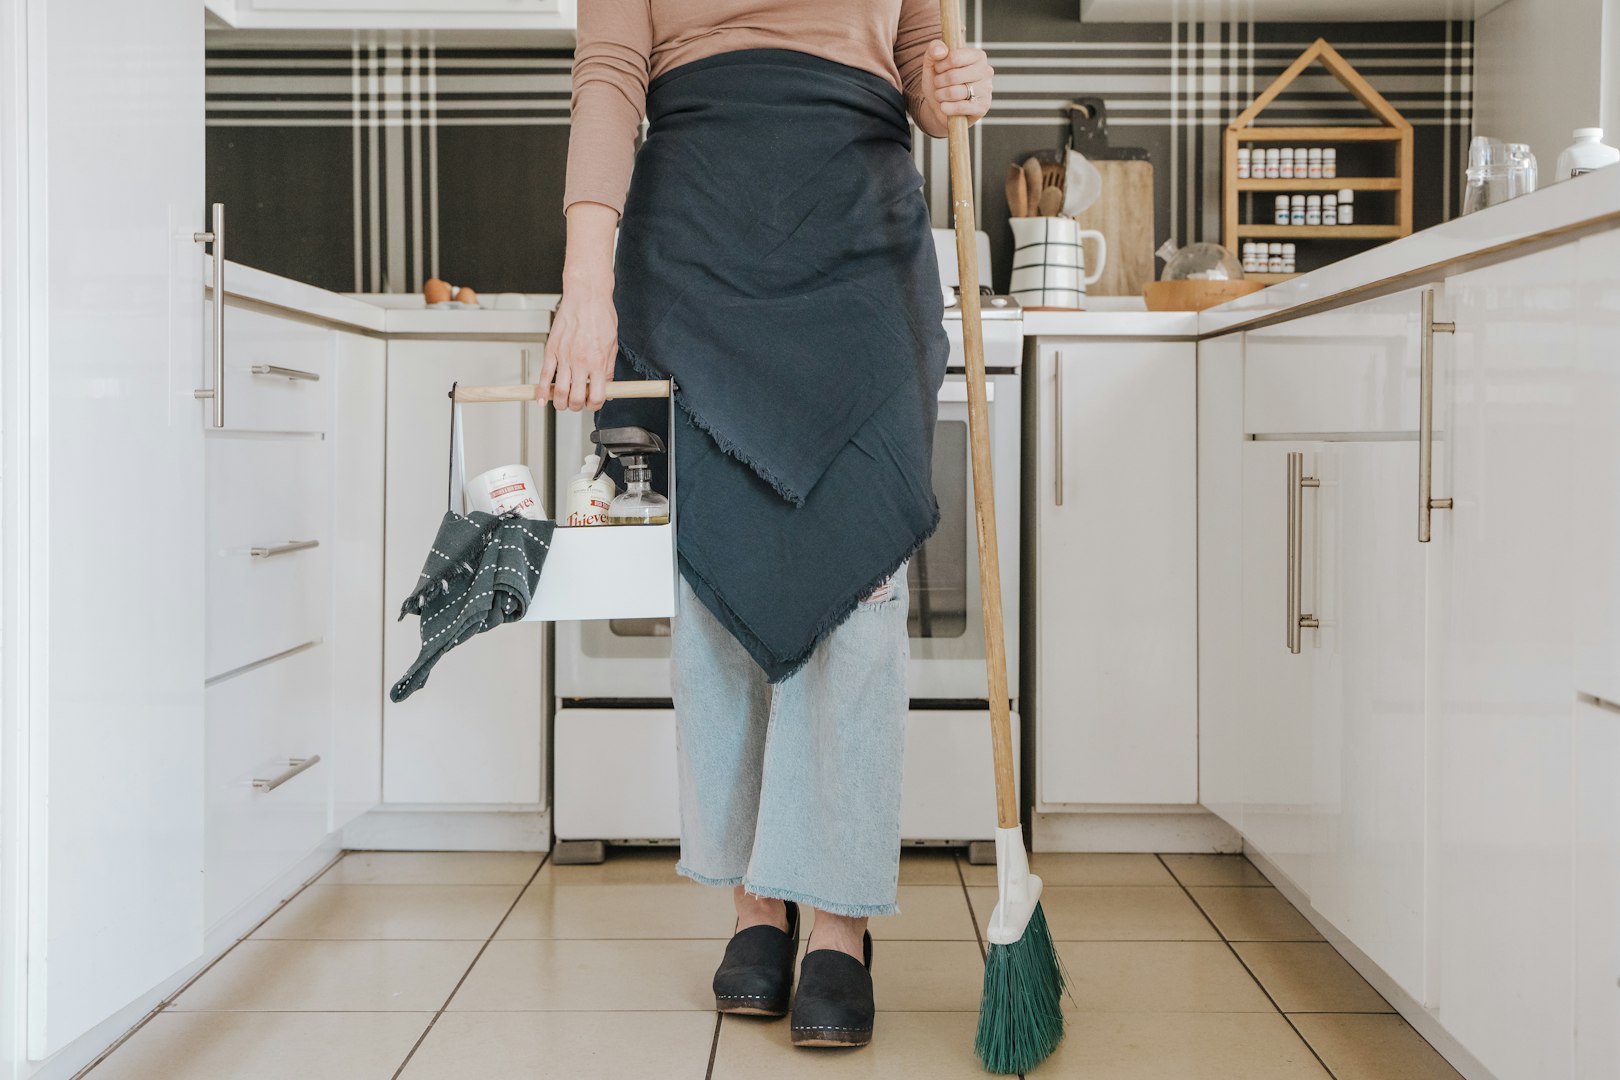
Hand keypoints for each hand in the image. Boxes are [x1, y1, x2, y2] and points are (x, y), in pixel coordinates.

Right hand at [539, 285, 616, 411]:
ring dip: (560, 403)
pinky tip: (541, 399)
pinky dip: (541, 390)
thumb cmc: (601, 316)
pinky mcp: (551, 349)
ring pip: (559, 391)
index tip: (594, 403)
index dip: (595, 405)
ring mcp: (564, 357)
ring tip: (562, 403)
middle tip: (578, 404)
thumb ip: (608, 369)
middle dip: (577, 407)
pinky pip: (544, 375)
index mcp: (598, 362)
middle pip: (576, 399)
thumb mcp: (613, 345)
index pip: (597, 396)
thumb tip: (609, 386)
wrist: (586, 297)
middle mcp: (580, 362)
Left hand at [920, 41, 992, 123]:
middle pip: (953, 76)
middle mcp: (986, 71)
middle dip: (939, 82)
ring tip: (941, 95)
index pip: (954, 58)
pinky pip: (960, 108)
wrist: (940, 106)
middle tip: (938, 84)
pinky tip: (944, 106)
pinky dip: (947, 108)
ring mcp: (986, 90)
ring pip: (954, 93)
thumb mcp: (932, 61)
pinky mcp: (983, 107)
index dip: (940, 66)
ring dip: (940, 95)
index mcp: (977, 55)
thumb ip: (934, 48)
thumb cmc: (940, 80)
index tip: (938, 69)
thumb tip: (941, 51)